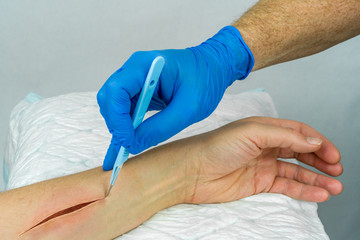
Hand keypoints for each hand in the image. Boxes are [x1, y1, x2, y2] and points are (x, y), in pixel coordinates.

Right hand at [97, 26, 253, 169]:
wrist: (214, 68)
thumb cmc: (206, 80)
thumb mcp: (189, 109)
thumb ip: (160, 128)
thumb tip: (133, 145)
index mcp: (146, 66)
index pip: (117, 90)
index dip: (117, 118)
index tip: (127, 140)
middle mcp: (135, 70)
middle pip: (110, 99)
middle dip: (116, 125)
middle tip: (127, 147)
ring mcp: (135, 80)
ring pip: (114, 107)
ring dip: (119, 128)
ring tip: (125, 151)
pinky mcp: (139, 91)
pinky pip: (124, 111)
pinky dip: (125, 129)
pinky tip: (123, 147)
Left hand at [186, 117, 342, 202]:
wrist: (192, 172)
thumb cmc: (216, 147)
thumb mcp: (253, 133)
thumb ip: (285, 136)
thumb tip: (313, 141)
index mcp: (264, 128)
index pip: (298, 132)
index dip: (317, 141)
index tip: (333, 154)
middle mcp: (265, 146)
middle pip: (300, 151)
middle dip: (320, 160)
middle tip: (337, 169)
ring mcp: (263, 165)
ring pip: (296, 171)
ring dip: (316, 178)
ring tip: (335, 186)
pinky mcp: (258, 183)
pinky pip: (286, 186)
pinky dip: (303, 190)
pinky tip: (317, 194)